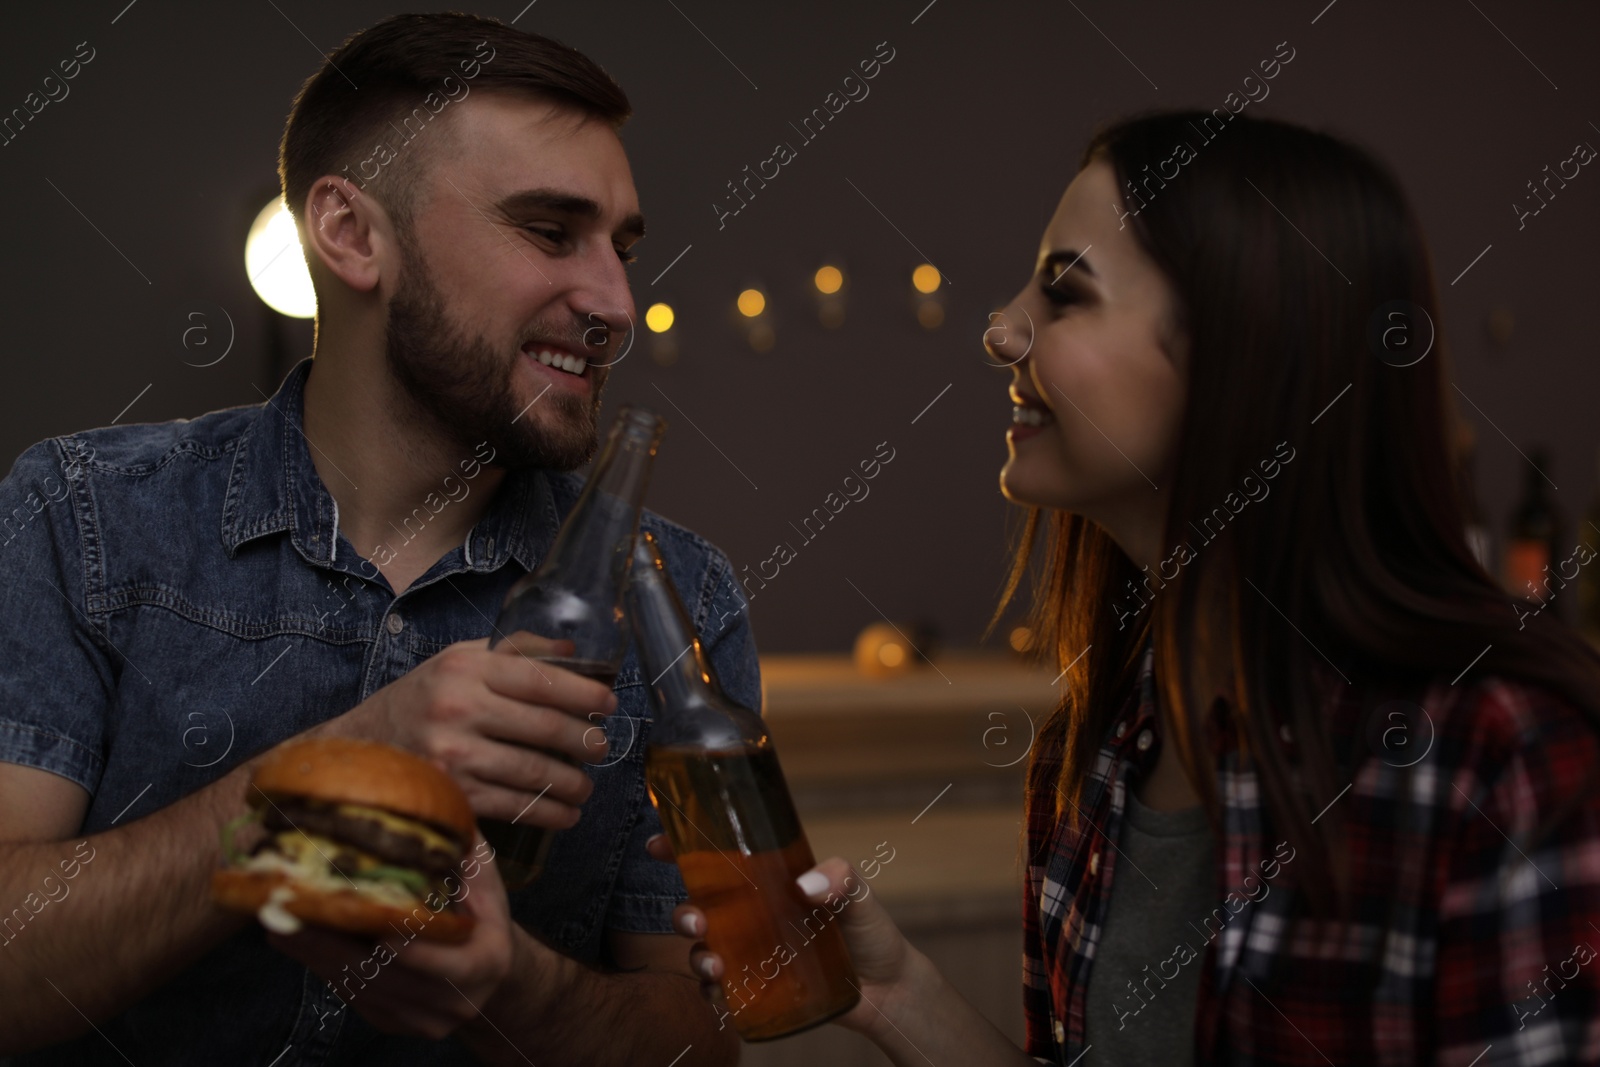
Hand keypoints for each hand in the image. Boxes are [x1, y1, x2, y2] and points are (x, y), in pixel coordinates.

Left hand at [266, 835, 516, 1040]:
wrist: (488, 981)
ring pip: (359, 988)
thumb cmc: (485, 920)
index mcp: (484, 965)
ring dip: (315, 954)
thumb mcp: (487, 883)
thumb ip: (465, 848)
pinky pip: (349, 995)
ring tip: (279, 919)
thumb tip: (442, 788)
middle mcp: (452, 1002)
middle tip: (294, 912)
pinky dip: (320, 965)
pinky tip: (294, 937)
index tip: (374, 923)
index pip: (444, 962)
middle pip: (385, 977)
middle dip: (335, 945)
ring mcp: (418, 1019)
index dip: (408, 945)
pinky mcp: (388, 1023)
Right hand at [333, 633, 616, 826]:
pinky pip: (512, 805)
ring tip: (587, 786)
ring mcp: (452, 753)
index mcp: (466, 669)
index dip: (584, 694)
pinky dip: (546, 812)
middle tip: (603, 748)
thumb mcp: (459, 659)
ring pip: (532, 770)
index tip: (610, 704)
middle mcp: (458, 708)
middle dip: (586, 741)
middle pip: (544, 727)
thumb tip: (571, 651)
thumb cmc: (420, 697)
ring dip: (571, 783)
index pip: (541, 680)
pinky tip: (564, 813)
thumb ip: (514, 649)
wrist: (359, 744)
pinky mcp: (450, 792)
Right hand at [645, 835, 916, 1038]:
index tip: (657, 844)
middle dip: (683, 913)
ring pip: (703, 949)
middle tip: (697, 922)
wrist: (890, 989)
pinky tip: (719, 994)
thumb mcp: (860, 895)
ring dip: (695, 956)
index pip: (717, 859)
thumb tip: (808, 886)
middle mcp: (752, 914)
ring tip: (713, 966)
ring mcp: (752, 952)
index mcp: (768, 880)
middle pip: (699, 906)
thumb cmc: (872, 931)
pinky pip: (720, 990)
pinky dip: (710, 992)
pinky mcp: (758, 987)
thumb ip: (843, 879)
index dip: (681, 849)